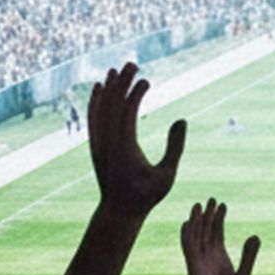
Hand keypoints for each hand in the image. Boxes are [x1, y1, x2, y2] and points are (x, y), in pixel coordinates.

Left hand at [87, 63, 184, 217]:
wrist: (118, 210)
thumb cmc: (146, 195)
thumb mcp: (167, 175)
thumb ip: (175, 147)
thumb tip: (181, 119)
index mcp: (123, 150)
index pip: (126, 114)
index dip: (135, 95)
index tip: (147, 81)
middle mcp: (107, 144)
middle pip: (112, 106)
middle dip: (121, 83)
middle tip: (132, 63)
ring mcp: (98, 145)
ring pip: (100, 110)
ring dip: (109, 88)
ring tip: (117, 69)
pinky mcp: (95, 146)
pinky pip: (93, 119)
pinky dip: (95, 102)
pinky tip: (99, 88)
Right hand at [180, 198, 259, 274]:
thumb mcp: (244, 273)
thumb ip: (249, 255)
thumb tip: (255, 235)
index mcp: (219, 255)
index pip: (217, 232)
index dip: (219, 218)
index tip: (222, 204)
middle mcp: (207, 255)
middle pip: (205, 230)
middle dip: (207, 215)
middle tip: (211, 198)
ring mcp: (198, 260)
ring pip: (196, 236)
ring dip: (196, 221)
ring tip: (198, 205)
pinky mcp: (193, 267)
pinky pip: (188, 248)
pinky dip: (186, 236)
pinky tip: (186, 223)